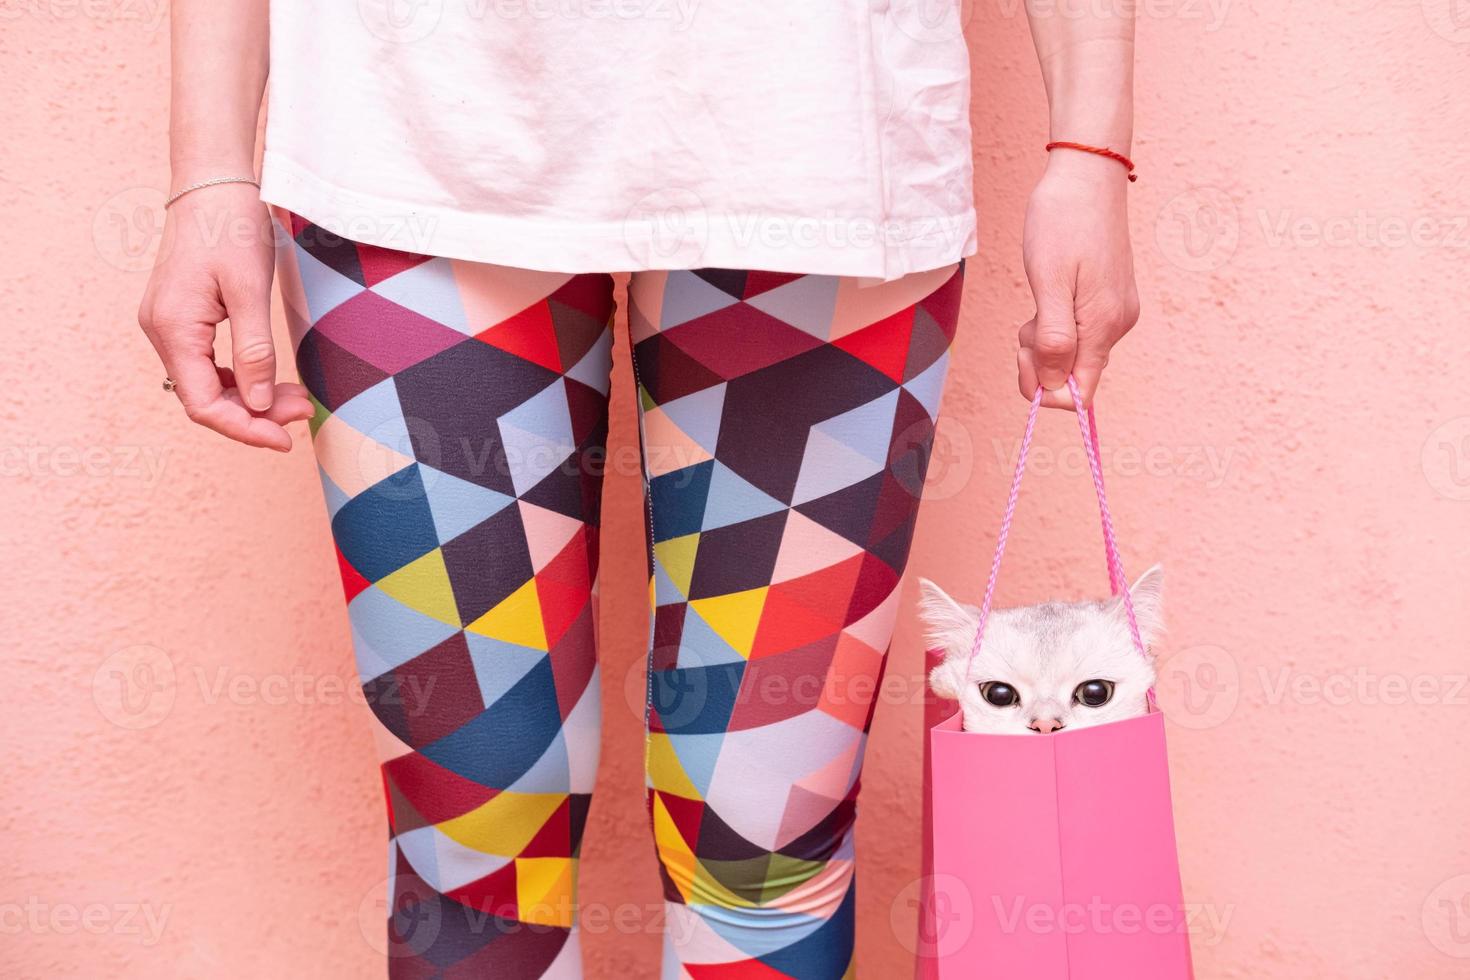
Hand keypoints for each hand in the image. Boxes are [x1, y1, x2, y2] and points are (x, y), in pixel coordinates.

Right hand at [137, 185, 312, 449]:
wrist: (212, 183)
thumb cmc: (231, 227)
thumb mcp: (250, 290)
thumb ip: (254, 351)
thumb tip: (257, 405)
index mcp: (172, 328)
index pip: (202, 404)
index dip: (244, 429)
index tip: (286, 440)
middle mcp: (161, 331)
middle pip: (205, 398)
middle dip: (255, 414)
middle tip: (304, 412)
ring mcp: (169, 325)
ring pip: (208, 384)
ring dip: (251, 398)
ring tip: (298, 399)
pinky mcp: (182, 318)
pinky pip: (208, 364)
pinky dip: (241, 378)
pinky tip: (272, 381)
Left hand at [1017, 151, 1140, 409]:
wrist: (1087, 174)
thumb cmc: (1062, 222)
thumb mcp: (1049, 282)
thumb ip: (1054, 338)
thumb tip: (1055, 385)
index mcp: (1105, 325)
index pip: (1081, 393)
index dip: (1047, 389)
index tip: (1025, 354)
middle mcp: (1118, 325)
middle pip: (1073, 374)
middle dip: (1040, 358)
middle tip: (1027, 319)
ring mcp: (1116, 312)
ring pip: (1072, 352)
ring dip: (1045, 337)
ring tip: (1040, 297)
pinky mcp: (1109, 299)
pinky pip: (1078, 331)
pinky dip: (1056, 322)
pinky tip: (1051, 291)